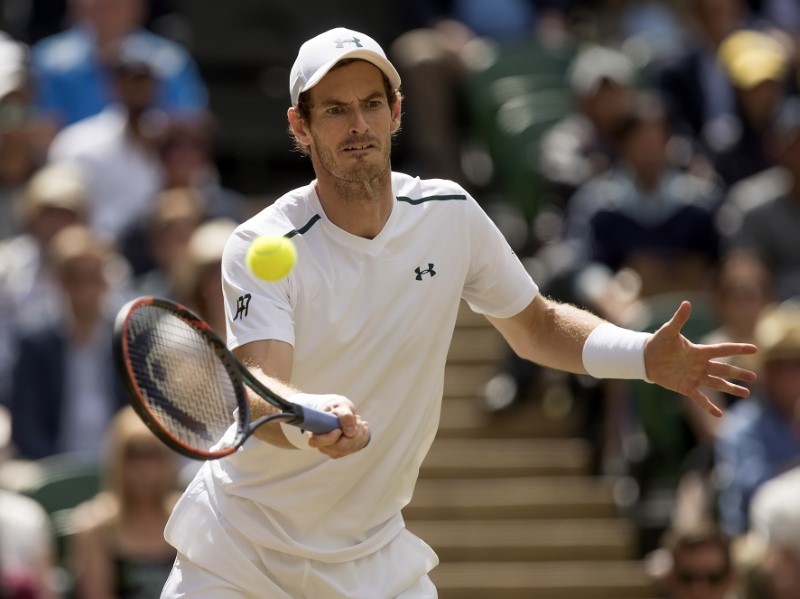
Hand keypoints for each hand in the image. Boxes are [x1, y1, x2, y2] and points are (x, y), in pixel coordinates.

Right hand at [307, 396, 370, 458]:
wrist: (339, 410)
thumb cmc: (336, 407)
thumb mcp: (340, 405)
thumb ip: (344, 415)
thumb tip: (350, 432)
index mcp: (314, 432)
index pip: (316, 442)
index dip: (330, 437)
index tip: (339, 429)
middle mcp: (322, 445)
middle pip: (340, 447)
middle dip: (353, 432)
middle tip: (356, 417)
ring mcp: (333, 451)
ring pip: (351, 447)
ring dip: (359, 431)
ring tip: (358, 419)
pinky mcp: (345, 451)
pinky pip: (358, 446)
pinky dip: (363, 435)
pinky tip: (361, 426)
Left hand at [644, 301, 756, 416]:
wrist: (645, 358)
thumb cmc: (658, 343)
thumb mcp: (668, 331)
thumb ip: (679, 319)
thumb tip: (687, 303)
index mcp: (699, 351)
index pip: (722, 350)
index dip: (738, 349)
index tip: (754, 348)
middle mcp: (700, 365)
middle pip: (724, 369)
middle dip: (739, 373)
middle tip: (755, 377)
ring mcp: (695, 377)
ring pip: (717, 384)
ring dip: (731, 389)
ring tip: (746, 394)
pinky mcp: (686, 387)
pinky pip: (700, 398)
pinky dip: (709, 406)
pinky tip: (719, 415)